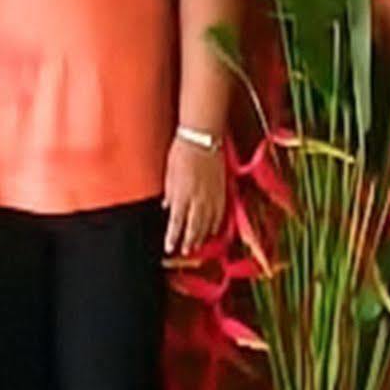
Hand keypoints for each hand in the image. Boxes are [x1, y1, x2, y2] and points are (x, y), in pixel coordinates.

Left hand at [163, 136, 226, 255]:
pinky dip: (215, 224)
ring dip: (202, 236)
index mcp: (183, 195)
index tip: (169, 247)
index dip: (173, 238)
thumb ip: (170, 193)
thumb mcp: (169, 174)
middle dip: (189, 241)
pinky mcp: (222, 190)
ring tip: (197, 246)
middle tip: (184, 251)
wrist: (202, 138)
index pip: (177, 223)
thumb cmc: (181, 152)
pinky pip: (220, 213)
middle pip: (194, 227)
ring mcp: (212, 196)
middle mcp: (198, 199)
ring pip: (208, 223)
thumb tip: (168, 207)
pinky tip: (212, 229)